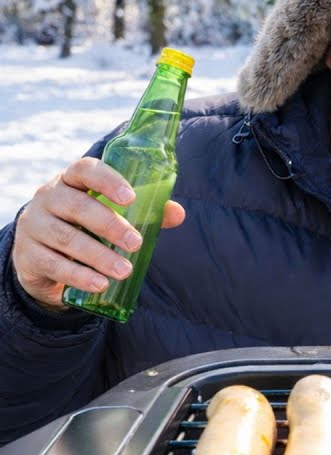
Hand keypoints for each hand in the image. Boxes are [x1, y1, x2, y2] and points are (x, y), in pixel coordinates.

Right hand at [12, 157, 185, 310]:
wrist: (43, 257)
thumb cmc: (85, 227)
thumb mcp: (110, 216)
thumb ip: (145, 212)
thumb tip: (177, 213)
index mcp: (71, 182)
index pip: (84, 170)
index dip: (107, 181)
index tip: (130, 197)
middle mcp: (48, 198)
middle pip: (77, 206)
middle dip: (109, 224)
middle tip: (135, 242)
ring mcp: (35, 226)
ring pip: (65, 237)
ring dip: (98, 255)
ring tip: (124, 270)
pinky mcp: (28, 255)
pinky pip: (53, 264)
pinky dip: (79, 276)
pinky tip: (100, 284)